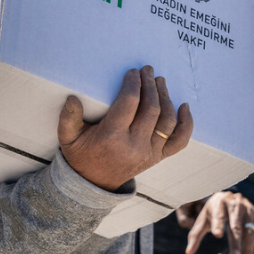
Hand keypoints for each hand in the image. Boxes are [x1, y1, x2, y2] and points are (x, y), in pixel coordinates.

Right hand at [58, 66, 192, 190]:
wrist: (93, 184)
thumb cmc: (81, 155)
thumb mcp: (67, 138)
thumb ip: (68, 118)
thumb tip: (72, 98)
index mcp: (112, 136)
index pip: (129, 102)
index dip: (133, 84)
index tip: (133, 72)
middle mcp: (135, 144)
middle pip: (151, 108)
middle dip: (150, 85)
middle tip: (148, 70)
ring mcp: (150, 152)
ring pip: (167, 121)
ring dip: (166, 98)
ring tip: (160, 82)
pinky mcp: (158, 157)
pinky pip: (179, 141)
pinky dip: (186, 123)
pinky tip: (184, 106)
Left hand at [179, 191, 253, 253]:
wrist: (232, 196)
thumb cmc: (214, 211)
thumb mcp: (203, 219)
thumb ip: (195, 235)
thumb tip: (188, 252)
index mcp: (219, 203)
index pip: (218, 215)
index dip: (218, 224)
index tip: (217, 235)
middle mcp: (235, 204)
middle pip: (236, 226)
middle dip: (236, 243)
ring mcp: (249, 209)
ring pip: (251, 231)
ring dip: (249, 249)